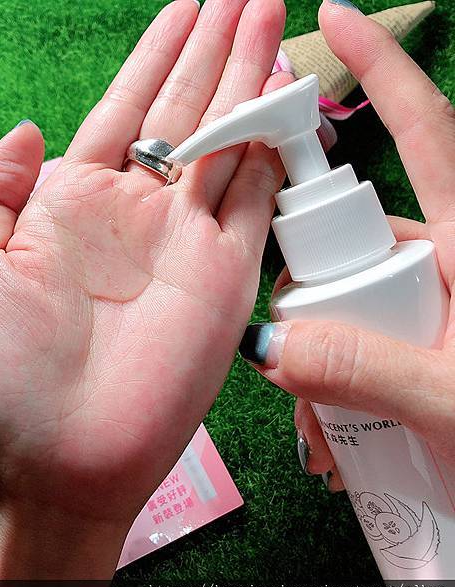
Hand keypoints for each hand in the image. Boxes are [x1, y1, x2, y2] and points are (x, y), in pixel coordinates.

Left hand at [0, 0, 288, 579]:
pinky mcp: (225, 275)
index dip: (155, 55)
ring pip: (228, 142)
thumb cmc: (1, 377)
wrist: (55, 458)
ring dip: (249, 82)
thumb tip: (27, 129)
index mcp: (75, 205)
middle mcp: (136, 216)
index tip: (183, 7)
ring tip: (267, 19)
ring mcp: (186, 243)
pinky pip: (257, 197)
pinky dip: (273, 148)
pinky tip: (283, 99)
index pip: (126, 110)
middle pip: (185, 112)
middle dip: (214, 51)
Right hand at [239, 0, 454, 491]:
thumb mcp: (454, 406)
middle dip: (315, 283)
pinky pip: (362, 335)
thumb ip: (364, 368)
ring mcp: (434, 303)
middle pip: (359, 236)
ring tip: (325, 424)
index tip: (337, 15)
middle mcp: (449, 262)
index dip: (381, 68)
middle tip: (302, 354)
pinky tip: (333, 427)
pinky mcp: (421, 340)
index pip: (426, 132)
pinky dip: (336, 376)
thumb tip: (269, 343)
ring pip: (352, 295)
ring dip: (323, 351)